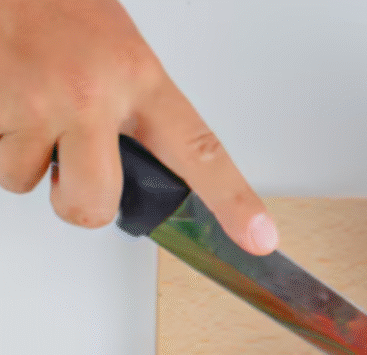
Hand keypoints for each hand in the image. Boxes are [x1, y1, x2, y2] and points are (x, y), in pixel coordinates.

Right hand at [0, 0, 277, 253]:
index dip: (233, 200)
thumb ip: (141, 113)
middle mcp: (93, 95)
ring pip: (31, 183)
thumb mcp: (123, 54)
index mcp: (141, 79)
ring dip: (29, 163)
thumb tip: (148, 168)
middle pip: (96, 201)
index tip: (259, 237)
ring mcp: (38, 103)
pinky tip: (10, 105)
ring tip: (32, 113)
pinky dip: (0, 143)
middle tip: (74, 173)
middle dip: (81, 204)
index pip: (200, 150)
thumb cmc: (62, 8)